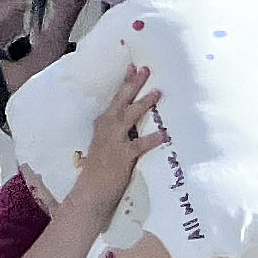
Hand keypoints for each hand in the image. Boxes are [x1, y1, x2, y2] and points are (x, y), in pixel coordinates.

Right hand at [70, 65, 166, 208]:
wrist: (92, 191)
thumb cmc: (99, 169)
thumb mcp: (106, 144)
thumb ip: (118, 132)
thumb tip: (135, 123)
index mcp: (102, 124)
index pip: (116, 99)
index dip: (125, 82)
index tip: (134, 66)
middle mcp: (107, 128)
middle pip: (121, 101)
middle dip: (133, 84)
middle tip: (145, 69)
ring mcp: (114, 141)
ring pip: (130, 117)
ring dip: (144, 104)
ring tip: (158, 93)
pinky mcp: (123, 155)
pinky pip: (140, 144)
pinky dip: (153, 138)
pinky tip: (165, 134)